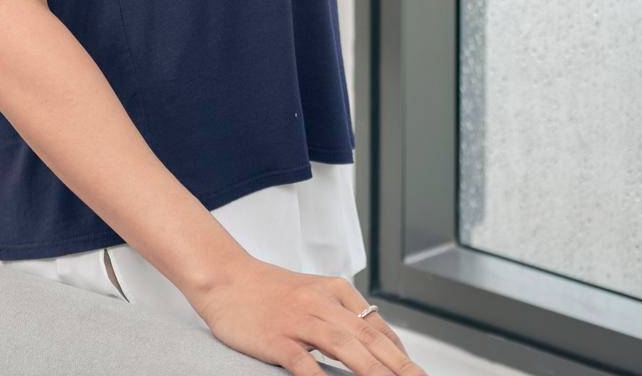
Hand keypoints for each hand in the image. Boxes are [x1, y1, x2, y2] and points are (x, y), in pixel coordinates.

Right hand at [188, 255, 430, 375]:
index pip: (376, 325)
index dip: (399, 352)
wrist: (225, 276)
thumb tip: (374, 337)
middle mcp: (321, 303)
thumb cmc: (268, 290)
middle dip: (398, 364)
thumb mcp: (311, 293)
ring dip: (372, 371)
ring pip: (344, 346)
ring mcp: (299, 320)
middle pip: (368, 336)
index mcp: (333, 290)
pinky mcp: (277, 338)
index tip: (416, 372)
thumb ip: (341, 312)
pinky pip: (303, 362)